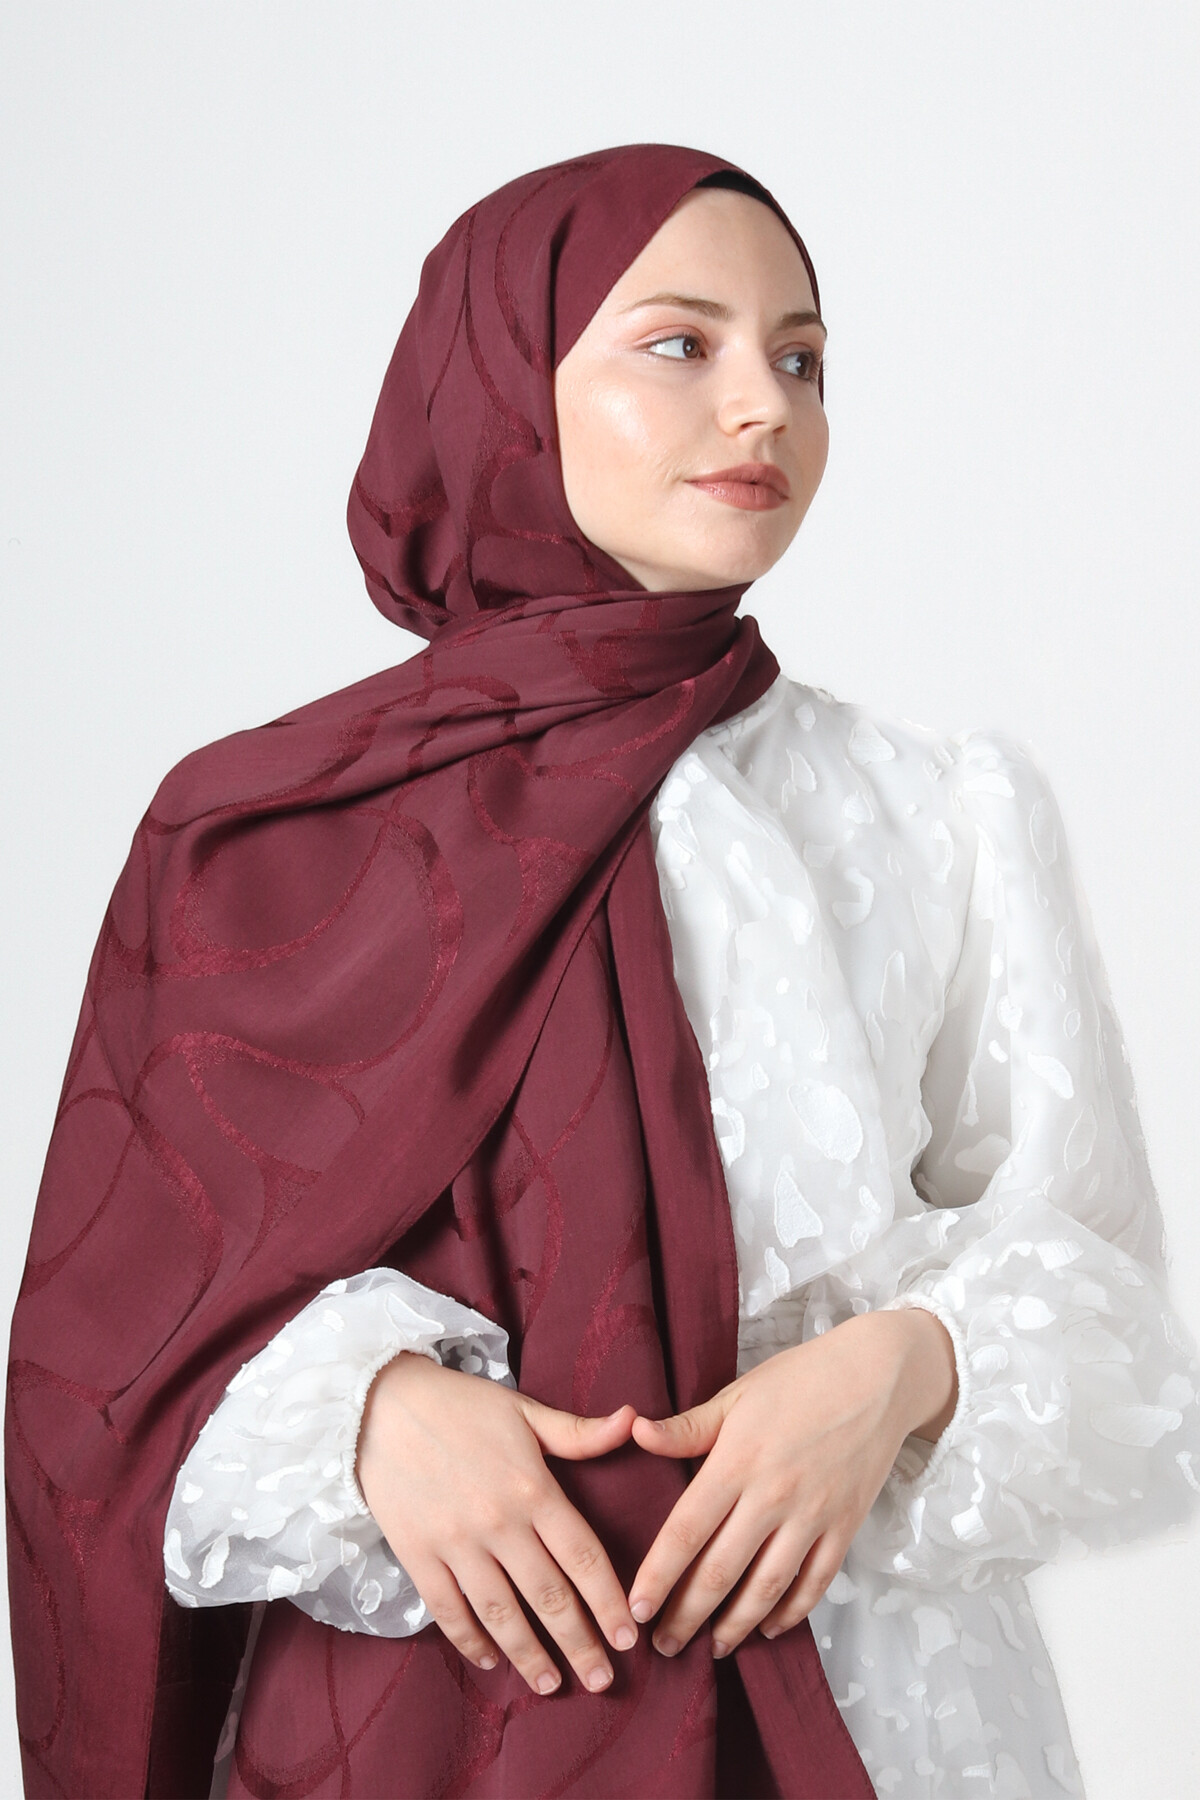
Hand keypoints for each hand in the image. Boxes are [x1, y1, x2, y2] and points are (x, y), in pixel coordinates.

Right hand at [356, 1352, 639, 1695]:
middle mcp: (499, 1522)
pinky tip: (491, 1661)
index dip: (609, 1602)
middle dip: (580, 1644)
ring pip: (502, 1614)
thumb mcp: (525, 1411)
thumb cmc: (461, 1405)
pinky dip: (471, 1641)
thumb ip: (579, 1432)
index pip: (583, 1556)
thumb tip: (635, 1421)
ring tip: (551, 1685)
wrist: (381, 1405)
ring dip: (530, 1655)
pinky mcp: (418, 1555)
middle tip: (602, 1680)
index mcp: (532, 1487)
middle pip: (549, 1597)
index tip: (628, 1637)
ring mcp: (456, 1543)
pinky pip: (449, 1611)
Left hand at [625, 1308, 956, 1659]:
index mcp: (737, 1460)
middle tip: (663, 1647)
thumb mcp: (737, 1394)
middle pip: (721, 1571)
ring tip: (712, 1649)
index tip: (635, 1608)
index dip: (659, 1574)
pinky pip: (814, 1583)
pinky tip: (766, 1627)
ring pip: (767, 1588)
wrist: (877, 1376)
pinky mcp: (844, 1526)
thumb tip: (634, 1433)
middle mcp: (773, 1495)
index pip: (687, 1530)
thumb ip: (687, 1427)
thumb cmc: (799, 1380)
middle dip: (688, 1616)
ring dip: (736, 1626)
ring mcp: (813, 1515)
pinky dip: (790, 1613)